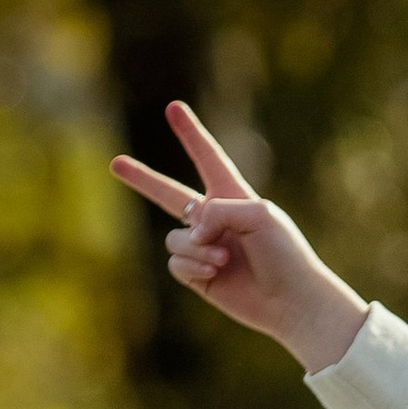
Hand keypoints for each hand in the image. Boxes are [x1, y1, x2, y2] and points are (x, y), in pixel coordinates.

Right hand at [108, 101, 370, 373]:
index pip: (207, 157)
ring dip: (196, 247)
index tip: (174, 108)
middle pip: (168, 194)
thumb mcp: (255, 214)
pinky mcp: (198, 275)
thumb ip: (215, 211)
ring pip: (175, 237)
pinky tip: (217, 272)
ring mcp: (205, 248)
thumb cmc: (284, 254)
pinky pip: (175, 262)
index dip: (190, 133)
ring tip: (225, 258)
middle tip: (115, 162)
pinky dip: (193, 265)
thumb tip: (191, 234)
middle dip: (142, 179)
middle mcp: (215, 220)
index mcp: (233, 195)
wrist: (292, 301)